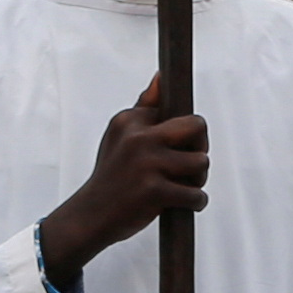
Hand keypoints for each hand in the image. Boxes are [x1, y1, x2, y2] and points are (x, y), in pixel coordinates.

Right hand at [38, 84, 208, 292]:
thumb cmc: (112, 176)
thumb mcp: (120, 135)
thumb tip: (161, 76)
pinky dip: (195, 203)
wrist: (90, 216)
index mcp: (130, 120)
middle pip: (198, 127)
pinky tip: (179, 205)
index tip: (178, 148)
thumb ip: (145, 108)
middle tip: (188, 166)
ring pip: (201, 163)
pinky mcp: (154, 191)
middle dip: (200, 148)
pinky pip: (196, 194)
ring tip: (180, 187)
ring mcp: (147, 164)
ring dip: (197, 180)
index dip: (186, 134)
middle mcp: (138, 137)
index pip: (180, 112)